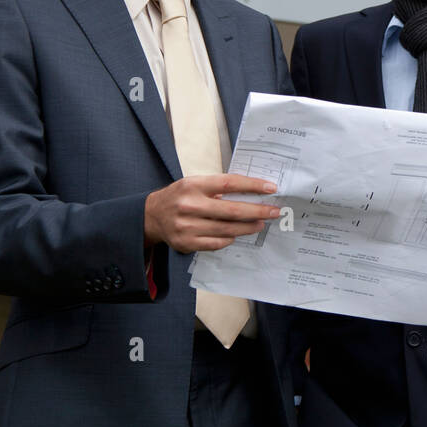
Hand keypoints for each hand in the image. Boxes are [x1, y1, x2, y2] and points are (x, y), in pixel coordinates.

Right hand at [144, 174, 280, 254]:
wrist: (152, 216)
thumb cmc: (179, 197)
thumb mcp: (194, 183)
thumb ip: (217, 187)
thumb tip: (250, 193)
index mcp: (194, 185)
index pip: (229, 183)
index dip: (252, 186)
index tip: (270, 188)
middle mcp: (190, 205)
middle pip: (232, 210)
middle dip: (257, 211)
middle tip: (274, 211)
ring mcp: (188, 227)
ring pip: (227, 229)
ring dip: (247, 227)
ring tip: (260, 223)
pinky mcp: (187, 243)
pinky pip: (216, 243)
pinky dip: (229, 239)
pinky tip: (237, 235)